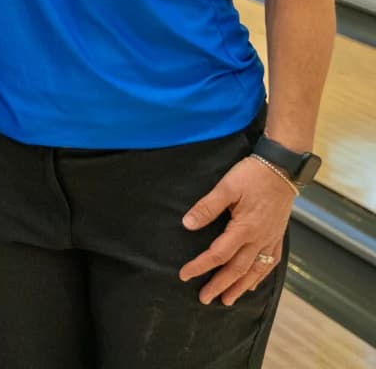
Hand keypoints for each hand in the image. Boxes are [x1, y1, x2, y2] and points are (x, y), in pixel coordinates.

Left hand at [179, 155, 295, 304]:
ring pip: (256, 270)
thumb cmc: (253, 175)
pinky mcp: (277, 235)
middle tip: (204, 299)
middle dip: (220, 285)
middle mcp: (260, 238)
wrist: (283, 168)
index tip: (184, 276)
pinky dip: (261, 276)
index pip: (218, 254)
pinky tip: (253, 283)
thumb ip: (207, 207)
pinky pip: (270, 262)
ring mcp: (271, 238)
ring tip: (228, 300)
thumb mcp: (227, 187)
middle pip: (237, 269)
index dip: (200, 266)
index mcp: (245, 228)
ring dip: (241, 287)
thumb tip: (187, 225)